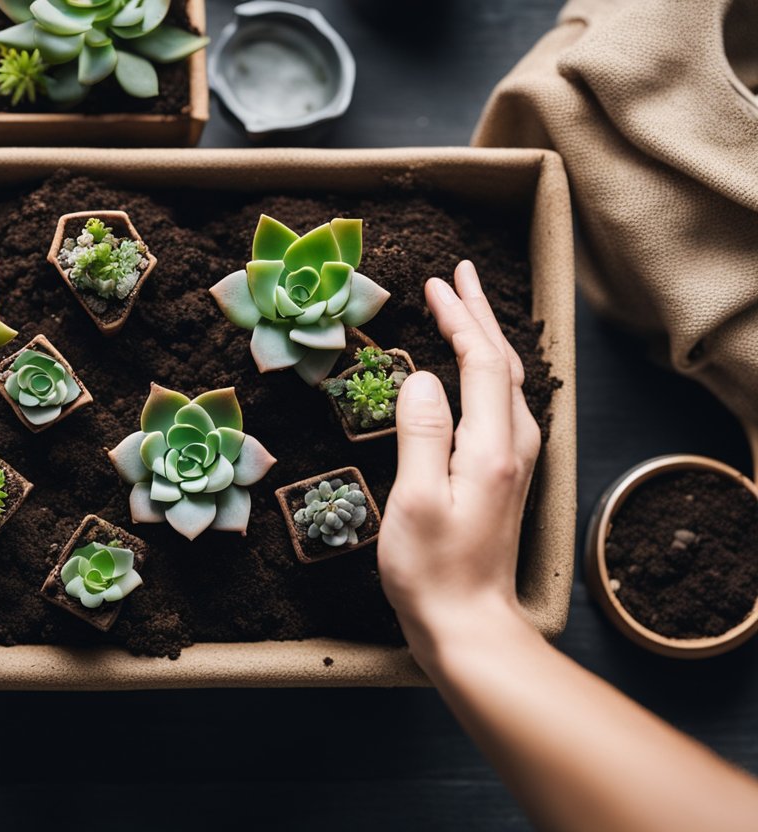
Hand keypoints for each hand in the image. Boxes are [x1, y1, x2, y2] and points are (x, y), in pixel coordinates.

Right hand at [376, 260, 541, 663]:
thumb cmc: (432, 571)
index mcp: (491, 446)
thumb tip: (421, 378)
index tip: (436, 284)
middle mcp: (512, 446)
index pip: (482, 362)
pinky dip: (485, 370)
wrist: (469, 624)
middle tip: (455, 276)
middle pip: (502, 363)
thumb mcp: (414, 502)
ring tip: (462, 308)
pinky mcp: (504, 475)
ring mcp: (513, 461)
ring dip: (484, 338)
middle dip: (478, 315)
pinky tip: (474, 369)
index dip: (460, 319)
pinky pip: (501, 402)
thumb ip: (421, 435)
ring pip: (505, 381)